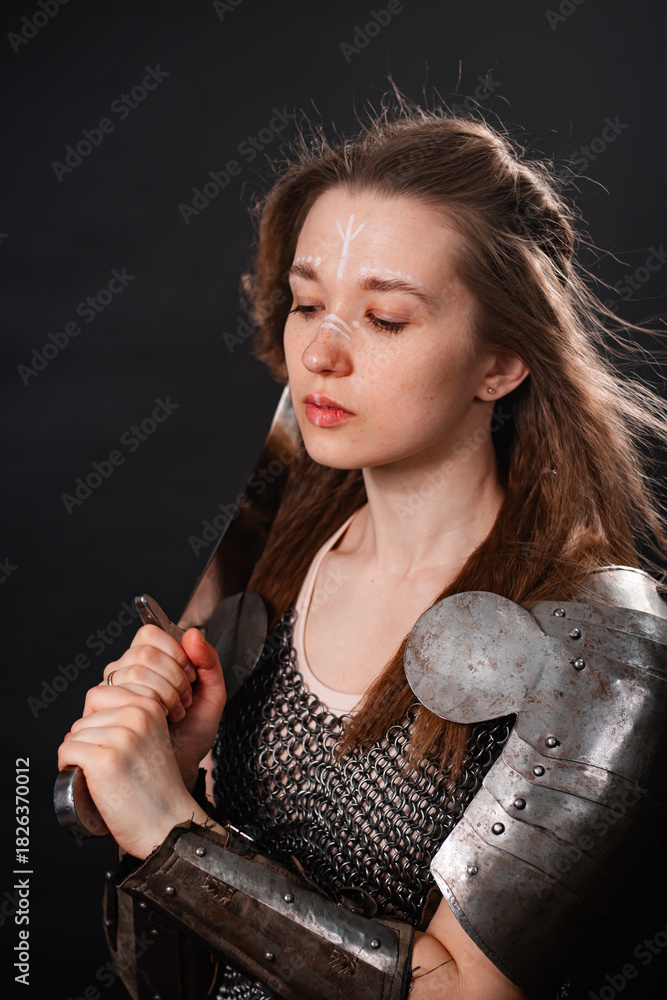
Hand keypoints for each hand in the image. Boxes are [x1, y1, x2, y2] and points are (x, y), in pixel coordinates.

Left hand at [58, 685, 209, 857]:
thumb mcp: (152, 737)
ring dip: (79, 754)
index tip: (112, 741)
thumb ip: (129, 717)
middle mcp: (137, 715)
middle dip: (88, 738)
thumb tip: (85, 716)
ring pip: (75, 733)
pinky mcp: (104, 759)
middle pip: (85, 715)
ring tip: (101, 773)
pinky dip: (68, 766)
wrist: (168, 823)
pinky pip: (66, 750)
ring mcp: (121, 736)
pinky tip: (87, 778)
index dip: (97, 719)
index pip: (100, 692)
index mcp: (150, 705)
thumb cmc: (156, 787)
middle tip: (107, 762)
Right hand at [92, 625, 225, 790]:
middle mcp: (122, 672)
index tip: (191, 677)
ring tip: (173, 715)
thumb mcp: (211, 696)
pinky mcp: (96, 713)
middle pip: (142, 653)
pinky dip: (142, 706)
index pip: (149, 634)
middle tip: (184, 702)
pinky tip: (156, 722)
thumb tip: (192, 633)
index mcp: (146, 661)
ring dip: (161, 693)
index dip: (174, 651)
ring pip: (129, 672)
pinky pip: (109, 693)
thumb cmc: (191, 736)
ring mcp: (108, 692)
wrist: (179, 771)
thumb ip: (209, 662)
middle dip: (173, 678)